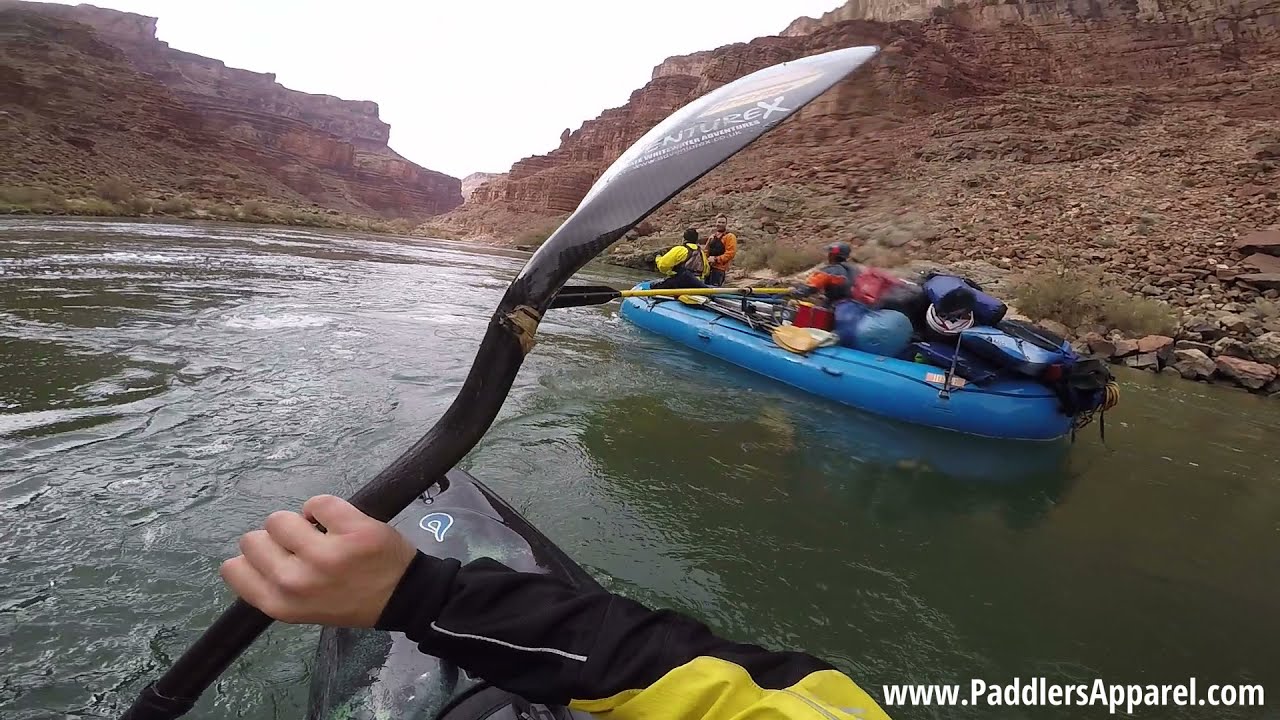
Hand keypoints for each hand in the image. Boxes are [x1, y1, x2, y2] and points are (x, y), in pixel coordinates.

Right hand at [220, 495, 417, 626]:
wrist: (402, 596)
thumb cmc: (350, 600)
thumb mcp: (302, 608)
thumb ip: (274, 586)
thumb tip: (246, 556)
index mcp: (281, 604)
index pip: (233, 569)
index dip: (252, 558)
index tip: (275, 558)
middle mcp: (296, 582)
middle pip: (253, 539)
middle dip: (276, 538)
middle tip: (303, 547)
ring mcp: (325, 555)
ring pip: (280, 518)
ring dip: (298, 521)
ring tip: (321, 534)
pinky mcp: (352, 531)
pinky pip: (318, 502)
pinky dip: (325, 508)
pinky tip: (339, 524)